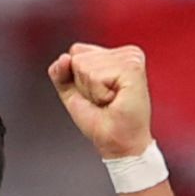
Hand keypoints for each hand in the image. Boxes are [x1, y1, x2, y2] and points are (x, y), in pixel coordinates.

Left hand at [50, 43, 155, 162]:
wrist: (119, 144)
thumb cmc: (102, 122)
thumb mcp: (73, 93)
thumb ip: (61, 72)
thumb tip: (64, 58)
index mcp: (115, 55)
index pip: (76, 51)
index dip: (77, 79)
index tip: (98, 94)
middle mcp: (125, 53)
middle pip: (78, 57)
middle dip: (84, 85)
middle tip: (104, 100)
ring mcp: (130, 58)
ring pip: (85, 66)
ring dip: (91, 91)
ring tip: (109, 101)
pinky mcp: (132, 67)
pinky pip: (95, 76)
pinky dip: (98, 94)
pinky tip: (114, 100)